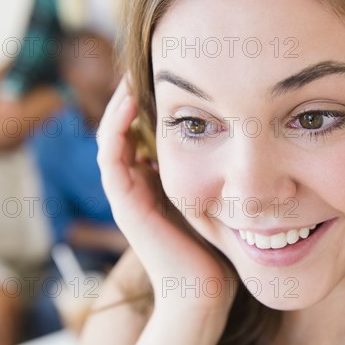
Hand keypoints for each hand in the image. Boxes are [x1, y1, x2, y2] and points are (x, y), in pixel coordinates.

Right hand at [96, 75, 236, 344]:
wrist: (206, 285)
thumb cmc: (219, 240)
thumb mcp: (218, 190)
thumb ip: (217, 164)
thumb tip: (234, 126)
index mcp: (156, 178)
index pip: (145, 129)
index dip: (151, 99)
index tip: (170, 68)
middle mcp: (137, 182)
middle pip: (126, 127)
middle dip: (134, 93)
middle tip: (147, 59)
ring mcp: (127, 192)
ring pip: (112, 135)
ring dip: (119, 101)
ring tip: (132, 69)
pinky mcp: (123, 202)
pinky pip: (110, 155)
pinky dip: (115, 126)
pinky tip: (129, 99)